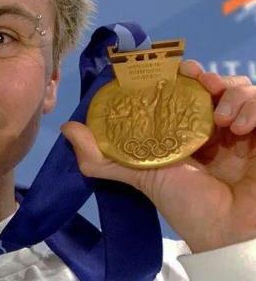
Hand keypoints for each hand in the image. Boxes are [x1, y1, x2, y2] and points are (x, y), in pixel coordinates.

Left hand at [61, 60, 255, 252]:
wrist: (228, 234)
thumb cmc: (185, 204)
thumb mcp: (139, 175)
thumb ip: (102, 157)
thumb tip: (67, 128)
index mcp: (184, 131)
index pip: (181, 90)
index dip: (177, 76)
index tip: (170, 70)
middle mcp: (211, 126)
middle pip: (211, 83)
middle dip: (203, 75)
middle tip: (196, 78)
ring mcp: (241, 129)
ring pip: (239, 87)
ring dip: (230, 91)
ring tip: (221, 118)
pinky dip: (251, 105)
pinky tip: (238, 127)